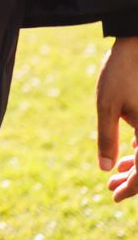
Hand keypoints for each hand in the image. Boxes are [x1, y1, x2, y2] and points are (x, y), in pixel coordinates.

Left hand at [97, 36, 137, 203]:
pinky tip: (130, 152)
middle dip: (134, 181)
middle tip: (111, 188)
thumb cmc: (121, 73)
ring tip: (115, 174)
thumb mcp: (107, 106)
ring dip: (137, 166)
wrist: (137, 43)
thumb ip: (107, 138)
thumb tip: (106, 169)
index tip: (114, 197)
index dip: (132, 188)